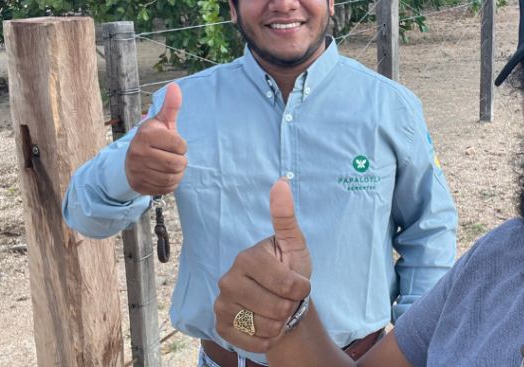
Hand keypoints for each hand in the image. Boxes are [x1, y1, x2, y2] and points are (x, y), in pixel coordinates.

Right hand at [124, 83, 187, 194]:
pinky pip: (166, 189)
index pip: (179, 145)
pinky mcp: (139, 186)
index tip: (174, 144)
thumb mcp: (161, 121)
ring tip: (170, 166)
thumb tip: (175, 87)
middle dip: (181, 161)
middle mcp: (138, 153)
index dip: (181, 146)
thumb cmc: (153, 138)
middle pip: (177, 164)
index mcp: (146, 135)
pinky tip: (164, 175)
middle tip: (174, 157)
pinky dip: (170, 183)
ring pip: (172, 178)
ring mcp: (137, 171)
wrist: (131, 159)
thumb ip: (170, 106)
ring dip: (177, 173)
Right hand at [215, 179, 313, 353]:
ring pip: (266, 327)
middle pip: (277, 307)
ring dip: (281, 324)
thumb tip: (282, 181)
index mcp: (247, 257)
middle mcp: (227, 279)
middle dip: (291, 307)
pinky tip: (267, 327)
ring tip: (277, 312)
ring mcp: (221, 304)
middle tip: (286, 298)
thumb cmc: (289, 271)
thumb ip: (286, 217)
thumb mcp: (294, 245)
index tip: (299, 282)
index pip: (287, 284)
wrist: (279, 302)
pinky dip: (268, 340)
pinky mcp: (221, 327)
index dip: (301, 288)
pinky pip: (254, 343)